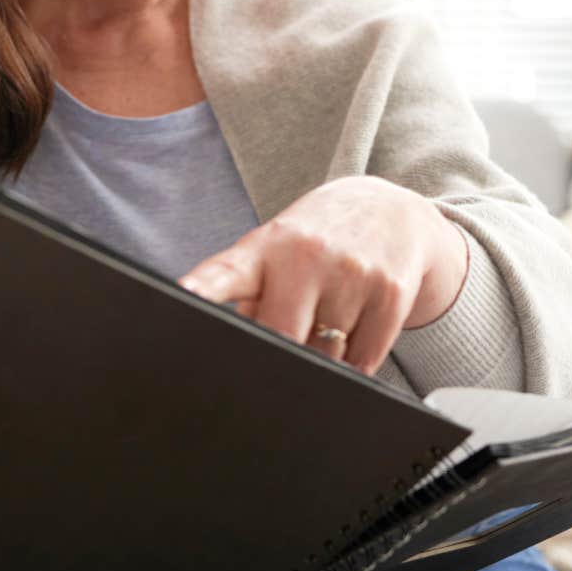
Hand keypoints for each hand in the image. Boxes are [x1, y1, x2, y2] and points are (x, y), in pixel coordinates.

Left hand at [179, 176, 469, 374]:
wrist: (391, 209)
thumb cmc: (316, 241)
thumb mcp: (273, 253)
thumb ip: (246, 298)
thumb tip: (230, 350)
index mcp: (264, 248)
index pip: (224, 273)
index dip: (200, 289)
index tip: (181, 298)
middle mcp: (306, 254)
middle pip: (280, 337)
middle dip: (281, 351)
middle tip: (291, 333)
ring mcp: (351, 271)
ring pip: (326, 355)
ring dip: (324, 355)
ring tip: (330, 315)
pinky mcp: (391, 291)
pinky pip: (365, 360)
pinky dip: (358, 361)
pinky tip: (358, 325)